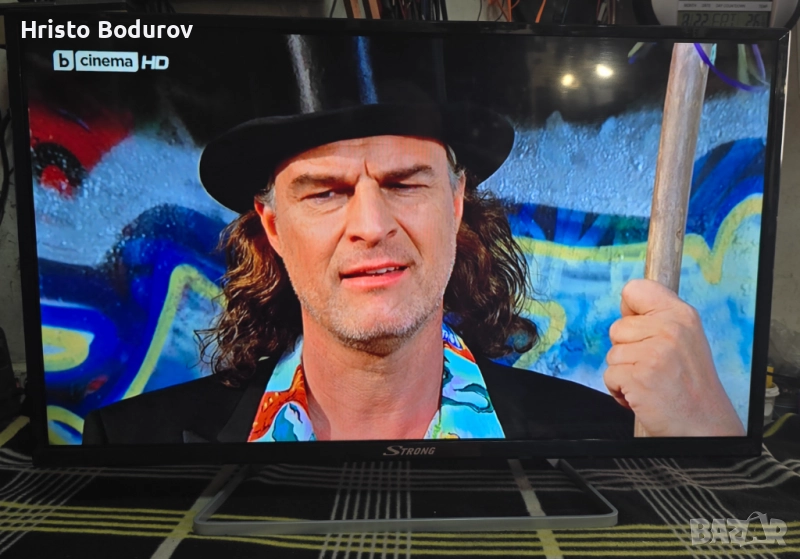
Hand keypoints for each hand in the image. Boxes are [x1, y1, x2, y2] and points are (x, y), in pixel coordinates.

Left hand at [603, 279, 744, 436]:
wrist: (706, 428)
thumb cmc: (691, 387)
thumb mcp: (686, 340)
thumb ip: (659, 321)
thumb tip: (627, 310)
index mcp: (682, 315)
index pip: (636, 289)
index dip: (630, 311)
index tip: (641, 329)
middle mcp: (670, 329)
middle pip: (617, 327)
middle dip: (627, 351)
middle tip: (653, 368)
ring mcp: (655, 353)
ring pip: (612, 354)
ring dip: (624, 373)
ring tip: (650, 384)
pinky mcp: (640, 377)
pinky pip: (609, 376)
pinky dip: (619, 391)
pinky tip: (642, 396)